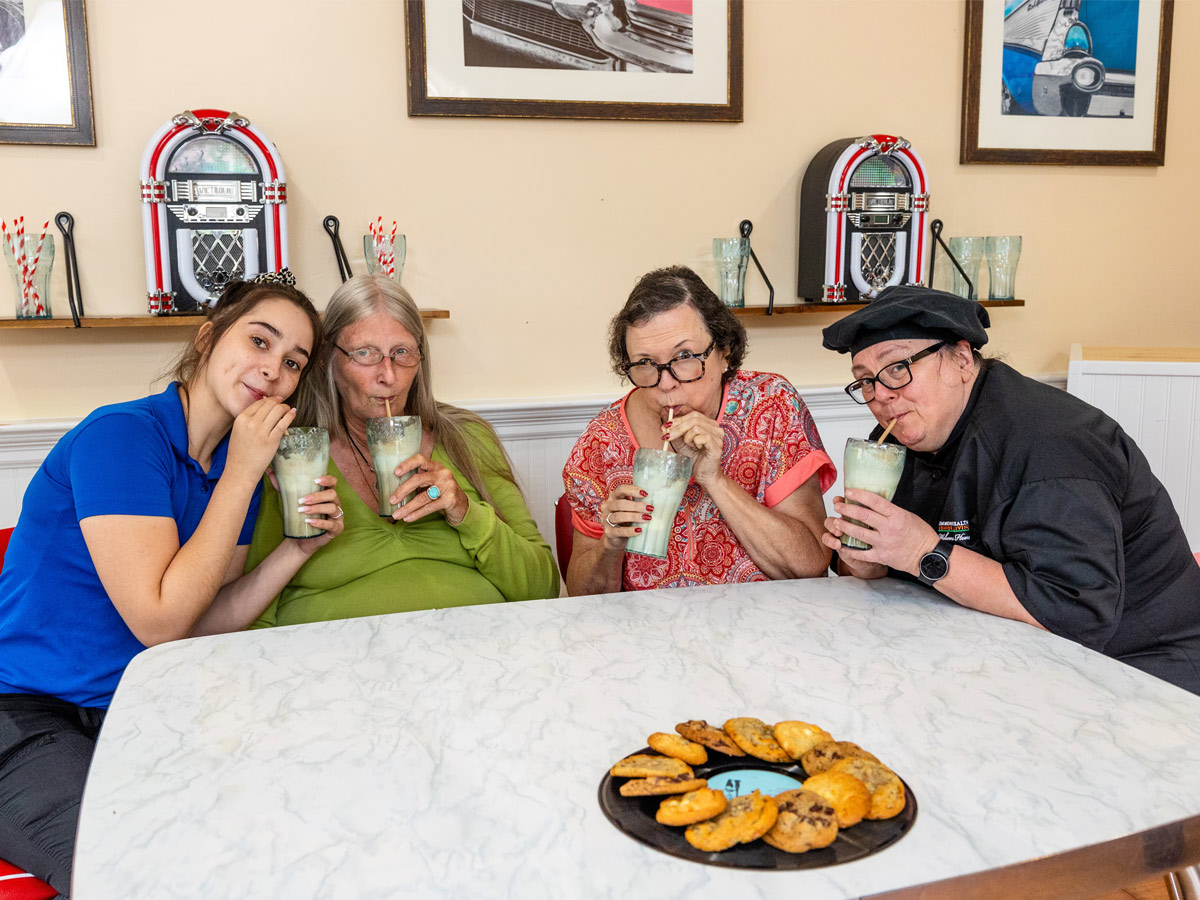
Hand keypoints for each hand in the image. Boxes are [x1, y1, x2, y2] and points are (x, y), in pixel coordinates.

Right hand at [226, 398, 295, 485]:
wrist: (240, 470)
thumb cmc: (239, 453)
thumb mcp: (238, 432)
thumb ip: (248, 420)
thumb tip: (263, 408)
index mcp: (241, 419)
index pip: (258, 403)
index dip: (269, 400)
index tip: (276, 400)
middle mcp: (251, 423)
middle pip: (269, 405)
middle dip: (278, 402)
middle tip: (283, 403)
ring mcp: (261, 431)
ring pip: (277, 411)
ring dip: (285, 408)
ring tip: (288, 409)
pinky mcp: (272, 440)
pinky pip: (283, 423)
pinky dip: (290, 416)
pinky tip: (293, 413)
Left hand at [271, 473, 343, 554]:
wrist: (302, 538)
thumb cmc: (300, 516)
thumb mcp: (291, 500)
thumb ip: (283, 487)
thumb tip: (269, 471)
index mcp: (327, 494)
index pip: (333, 482)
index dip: (327, 480)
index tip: (315, 480)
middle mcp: (335, 503)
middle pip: (332, 495)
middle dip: (317, 496)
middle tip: (302, 500)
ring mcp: (337, 516)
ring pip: (332, 508)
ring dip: (317, 508)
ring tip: (303, 511)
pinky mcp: (337, 528)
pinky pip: (332, 524)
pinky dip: (321, 522)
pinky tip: (309, 521)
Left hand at [392, 455, 469, 525]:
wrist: (462, 505)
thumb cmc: (441, 492)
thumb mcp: (431, 482)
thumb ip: (418, 482)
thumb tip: (395, 491)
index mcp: (435, 466)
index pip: (420, 459)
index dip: (407, 464)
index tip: (395, 473)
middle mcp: (442, 474)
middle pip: (419, 479)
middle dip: (403, 490)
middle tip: (392, 500)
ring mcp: (448, 486)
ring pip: (422, 497)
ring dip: (407, 507)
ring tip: (396, 514)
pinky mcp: (450, 499)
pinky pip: (429, 507)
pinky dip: (416, 514)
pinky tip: (407, 518)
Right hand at [598, 484, 650, 550]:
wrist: (617, 538)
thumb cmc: (627, 519)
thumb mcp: (632, 509)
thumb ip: (639, 502)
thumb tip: (660, 499)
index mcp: (614, 497)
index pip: (621, 490)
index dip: (633, 490)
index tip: (645, 494)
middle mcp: (608, 506)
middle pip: (620, 504)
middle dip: (636, 506)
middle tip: (649, 508)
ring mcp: (606, 520)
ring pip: (618, 516)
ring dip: (634, 517)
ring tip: (647, 518)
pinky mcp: (609, 532)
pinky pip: (619, 531)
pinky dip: (630, 530)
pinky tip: (639, 530)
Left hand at [660, 410, 723, 485]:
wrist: (704, 475)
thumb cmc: (695, 458)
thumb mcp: (682, 443)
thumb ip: (674, 434)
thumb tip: (663, 426)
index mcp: (709, 424)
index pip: (693, 415)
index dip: (678, 419)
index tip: (666, 426)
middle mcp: (716, 428)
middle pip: (694, 419)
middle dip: (678, 427)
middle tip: (668, 436)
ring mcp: (718, 437)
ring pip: (696, 427)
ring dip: (687, 437)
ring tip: (689, 446)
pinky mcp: (717, 446)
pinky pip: (701, 437)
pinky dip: (694, 442)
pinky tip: (697, 449)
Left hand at [821, 489, 938, 576]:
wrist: (928, 556)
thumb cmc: (920, 535)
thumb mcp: (908, 516)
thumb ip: (890, 511)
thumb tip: (872, 503)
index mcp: (897, 516)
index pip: (875, 501)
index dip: (859, 495)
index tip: (848, 491)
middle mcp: (889, 528)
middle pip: (863, 516)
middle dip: (847, 509)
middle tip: (837, 506)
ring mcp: (884, 543)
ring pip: (859, 533)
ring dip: (844, 526)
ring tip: (835, 522)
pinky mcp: (882, 556)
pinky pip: (861, 553)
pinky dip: (849, 549)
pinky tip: (841, 544)